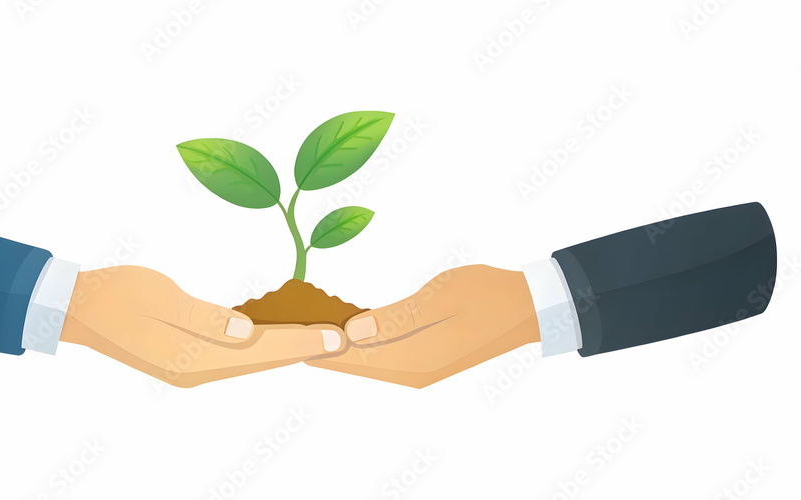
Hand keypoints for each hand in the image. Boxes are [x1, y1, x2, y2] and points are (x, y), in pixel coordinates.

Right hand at [59, 266, 343, 386]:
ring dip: (285, 350)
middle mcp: (194, 371)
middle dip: (302, 348)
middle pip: (261, 361)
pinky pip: (235, 357)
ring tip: (319, 339)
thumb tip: (248, 332)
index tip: (334, 337)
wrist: (78, 309)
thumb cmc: (117, 295)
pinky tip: (277, 338)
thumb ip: (205, 319)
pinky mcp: (185, 360)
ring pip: (250, 361)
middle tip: (342, 338)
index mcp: (189, 358)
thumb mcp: (161, 298)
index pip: (259, 351)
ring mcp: (190, 369)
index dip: (300, 342)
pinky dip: (262, 348)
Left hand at [306, 265, 539, 387]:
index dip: (318, 344)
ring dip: (339, 344)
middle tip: (287, 321)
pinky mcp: (424, 361)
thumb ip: (396, 318)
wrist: (527, 309)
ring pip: (366, 361)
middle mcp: (414, 372)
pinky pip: (382, 356)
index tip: (286, 328)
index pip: (353, 356)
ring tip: (307, 321)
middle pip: (354, 362)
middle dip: (322, 345)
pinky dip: (360, 343)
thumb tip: (353, 333)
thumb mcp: (441, 297)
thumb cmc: (488, 294)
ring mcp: (419, 369)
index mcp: (417, 360)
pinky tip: (344, 325)